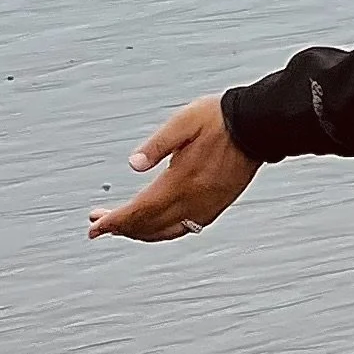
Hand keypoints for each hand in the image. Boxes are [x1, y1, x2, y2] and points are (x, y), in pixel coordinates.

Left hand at [88, 94, 258, 243]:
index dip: (114, 221)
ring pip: (165, 232)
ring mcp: (207, 207)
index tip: (95, 227)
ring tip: (121, 227)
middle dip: (120, 228)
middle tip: (99, 225)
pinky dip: (162, 232)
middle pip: (149, 225)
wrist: (257, 126)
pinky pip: (184, 229)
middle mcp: (194, 200)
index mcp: (182, 181)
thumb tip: (133, 163)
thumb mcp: (183, 122)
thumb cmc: (220, 120)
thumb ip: (157, 145)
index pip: (139, 210)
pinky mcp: (216, 206)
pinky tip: (154, 226)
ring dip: (139, 233)